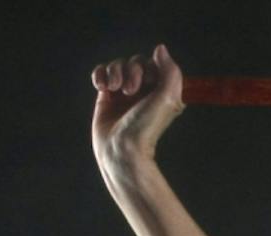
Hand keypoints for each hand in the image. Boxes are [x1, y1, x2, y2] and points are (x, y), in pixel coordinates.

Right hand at [92, 44, 185, 177]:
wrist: (120, 151)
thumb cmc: (145, 129)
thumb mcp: (167, 99)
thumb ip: (170, 72)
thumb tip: (160, 49)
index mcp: (161, 93)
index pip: (153, 64)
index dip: (147, 67)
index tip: (147, 83)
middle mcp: (144, 93)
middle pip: (134, 62)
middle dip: (130, 70)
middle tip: (129, 91)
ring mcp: (124, 95)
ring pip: (117, 66)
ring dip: (114, 72)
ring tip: (113, 89)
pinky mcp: (106, 98)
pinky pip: (102, 74)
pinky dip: (100, 75)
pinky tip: (102, 87)